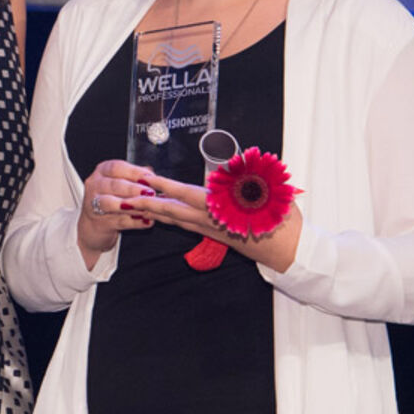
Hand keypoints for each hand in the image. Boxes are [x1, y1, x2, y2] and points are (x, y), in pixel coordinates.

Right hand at [78, 159, 157, 264]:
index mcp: (102, 171)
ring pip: (110, 203)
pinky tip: (146, 221)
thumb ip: (137, 178)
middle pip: (113, 185)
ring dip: (130, 205)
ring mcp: (93, 205)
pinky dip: (133, 222)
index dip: (134, 172)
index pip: (116, 167)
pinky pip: (117, 222)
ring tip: (146, 208)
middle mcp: (95, 185)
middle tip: (150, 193)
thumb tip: (152, 175)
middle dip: (133, 189)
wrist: (97, 224)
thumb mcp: (124, 183)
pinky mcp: (99, 223)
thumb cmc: (115, 198)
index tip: (150, 178)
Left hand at [125, 172, 302, 272]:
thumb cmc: (282, 220)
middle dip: (146, 204)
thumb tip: (235, 163)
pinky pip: (186, 225)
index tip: (146, 179)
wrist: (290, 250)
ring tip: (133, 204)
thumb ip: (249, 176)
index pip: (187, 196)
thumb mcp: (269, 193)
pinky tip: (162, 215)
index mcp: (222, 209)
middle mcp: (211, 222)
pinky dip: (170, 219)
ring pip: (176, 220)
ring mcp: (212, 230)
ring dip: (154, 212)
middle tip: (123, 197)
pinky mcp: (215, 235)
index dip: (165, 187)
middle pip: (172, 212)